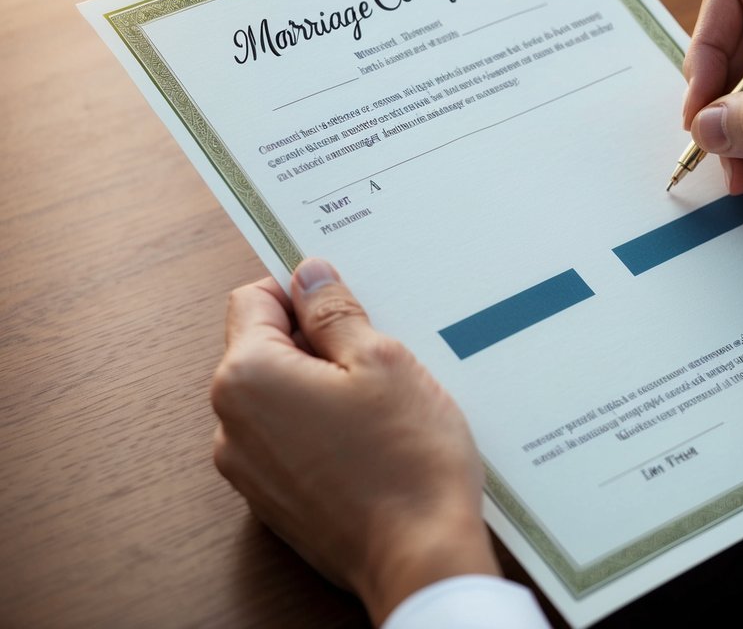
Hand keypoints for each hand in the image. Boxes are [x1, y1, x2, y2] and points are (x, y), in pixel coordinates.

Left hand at [211, 258, 497, 625]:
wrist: (421, 558)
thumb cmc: (406, 462)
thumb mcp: (382, 360)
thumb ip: (334, 311)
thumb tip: (309, 275)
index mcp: (248, 379)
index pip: (254, 298)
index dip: (303, 291)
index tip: (346, 302)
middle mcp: (231, 425)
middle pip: (266, 348)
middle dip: (319, 342)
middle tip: (379, 355)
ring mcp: (249, 470)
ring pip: (282, 395)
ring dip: (325, 386)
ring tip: (382, 404)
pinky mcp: (274, 500)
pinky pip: (291, 439)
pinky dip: (325, 428)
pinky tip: (374, 439)